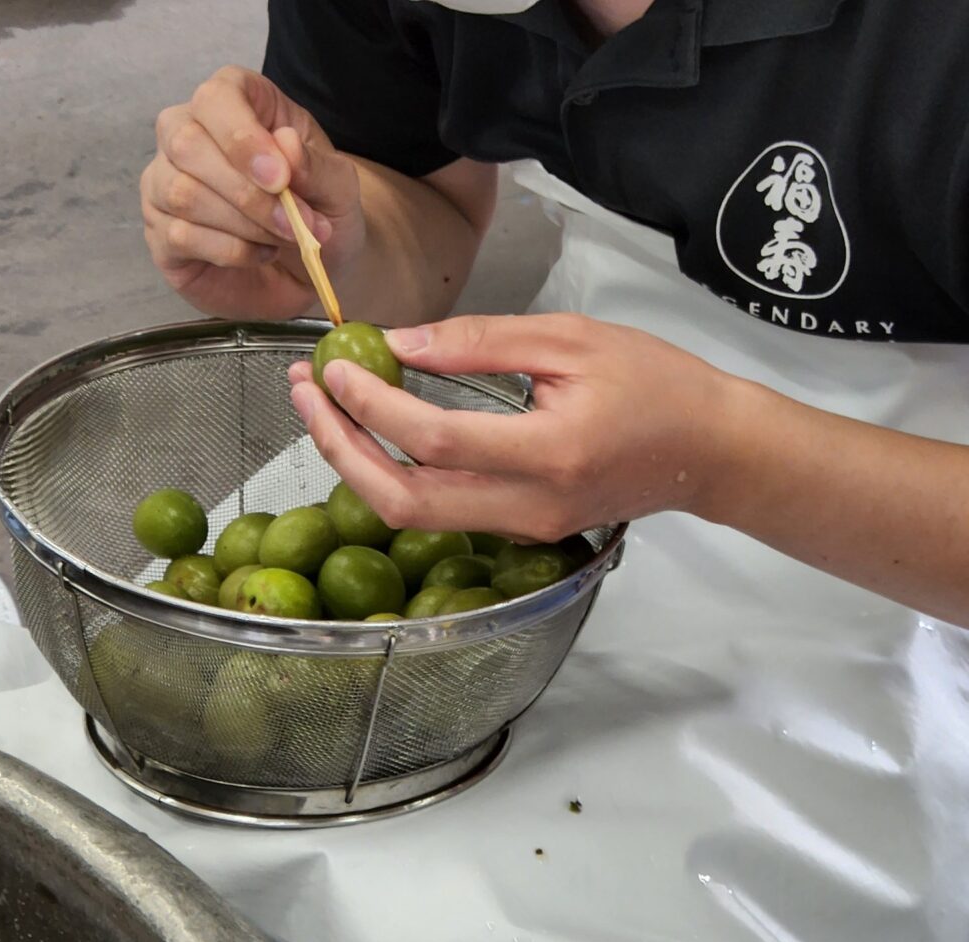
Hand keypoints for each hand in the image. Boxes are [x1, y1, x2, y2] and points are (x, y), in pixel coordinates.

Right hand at [140, 66, 365, 318]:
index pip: (215, 99)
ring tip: (285, 238)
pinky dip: (230, 251)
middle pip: (187, 144)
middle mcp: (185, 134)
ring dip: (244, 225)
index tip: (280, 178)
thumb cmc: (320, 208)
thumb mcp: (337, 185)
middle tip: (294, 224)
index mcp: (232, 102)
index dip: (243, 138)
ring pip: (182, 194)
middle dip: (247, 193)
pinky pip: (179, 236)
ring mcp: (164, 184)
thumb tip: (285, 145)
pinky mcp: (162, 235)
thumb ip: (315, 165)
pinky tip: (260, 254)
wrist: (317, 262)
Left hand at [287, 314, 734, 540]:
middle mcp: (530, 506)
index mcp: (549, 453)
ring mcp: (524, 527)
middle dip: (340, 447)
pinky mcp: (522, 529)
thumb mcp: (570, 338)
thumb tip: (398, 342)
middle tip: (306, 392)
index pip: (435, 439)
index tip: (335, 365)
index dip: (373, 404)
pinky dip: (395, 472)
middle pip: (404, 500)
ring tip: (326, 406)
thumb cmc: (656, 382)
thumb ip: (480, 342)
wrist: (708, 450)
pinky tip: (377, 431)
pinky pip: (441, 511)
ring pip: (414, 514)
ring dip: (358, 462)